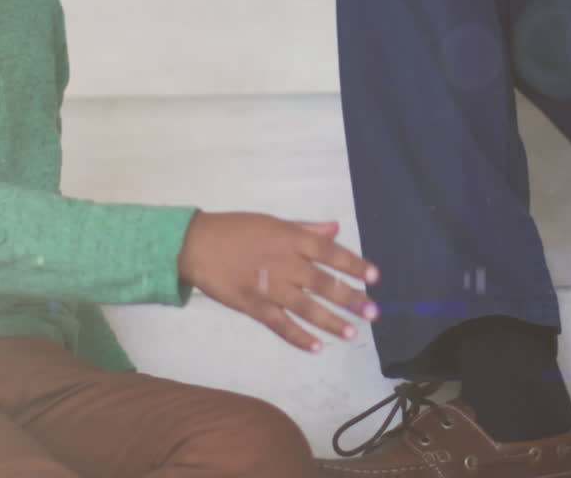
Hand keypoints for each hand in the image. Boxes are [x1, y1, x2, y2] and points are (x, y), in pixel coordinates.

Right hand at [178, 211, 379, 351]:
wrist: (195, 244)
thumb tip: (335, 229)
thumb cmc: (236, 230)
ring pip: (306, 308)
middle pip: (323, 283)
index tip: (375, 276)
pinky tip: (316, 347)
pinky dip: (298, 337)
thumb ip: (306, 229)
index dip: (354, 264)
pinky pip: (279, 324)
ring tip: (351, 334)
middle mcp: (284, 263)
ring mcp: (269, 287)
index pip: (330, 252)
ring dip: (330, 322)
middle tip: (373, 313)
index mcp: (290, 238)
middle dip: (350, 299)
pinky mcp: (253, 306)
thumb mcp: (273, 222)